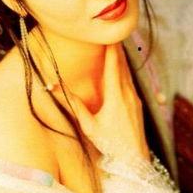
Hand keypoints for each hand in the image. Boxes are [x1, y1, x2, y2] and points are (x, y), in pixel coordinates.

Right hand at [57, 43, 148, 161]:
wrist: (134, 159)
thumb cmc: (110, 144)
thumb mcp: (89, 125)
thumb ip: (74, 105)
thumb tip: (55, 88)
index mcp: (116, 96)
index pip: (113, 66)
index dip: (111, 49)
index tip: (109, 35)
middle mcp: (128, 94)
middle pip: (122, 66)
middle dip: (117, 49)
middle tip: (112, 34)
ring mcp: (135, 99)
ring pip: (128, 74)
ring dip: (121, 60)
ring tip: (116, 47)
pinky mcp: (137, 105)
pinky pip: (130, 83)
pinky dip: (125, 72)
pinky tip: (122, 71)